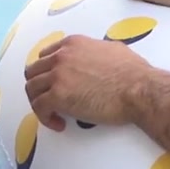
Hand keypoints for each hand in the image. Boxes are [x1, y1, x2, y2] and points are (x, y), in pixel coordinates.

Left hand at [24, 35, 151, 129]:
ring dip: (39, 102)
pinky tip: (60, 124)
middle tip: (50, 100)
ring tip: (54, 113)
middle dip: (39, 87)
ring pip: (31, 89)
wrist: (138, 88)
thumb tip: (96, 59)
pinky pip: (39, 107)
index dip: (47, 72)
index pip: (45, 55)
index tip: (55, 84)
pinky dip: (45, 117)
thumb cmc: (133, 72)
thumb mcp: (112, 49)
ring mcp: (58, 75)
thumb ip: (95, 51)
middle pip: (33, 71)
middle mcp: (61, 56)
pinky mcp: (58, 96)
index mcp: (73, 44)